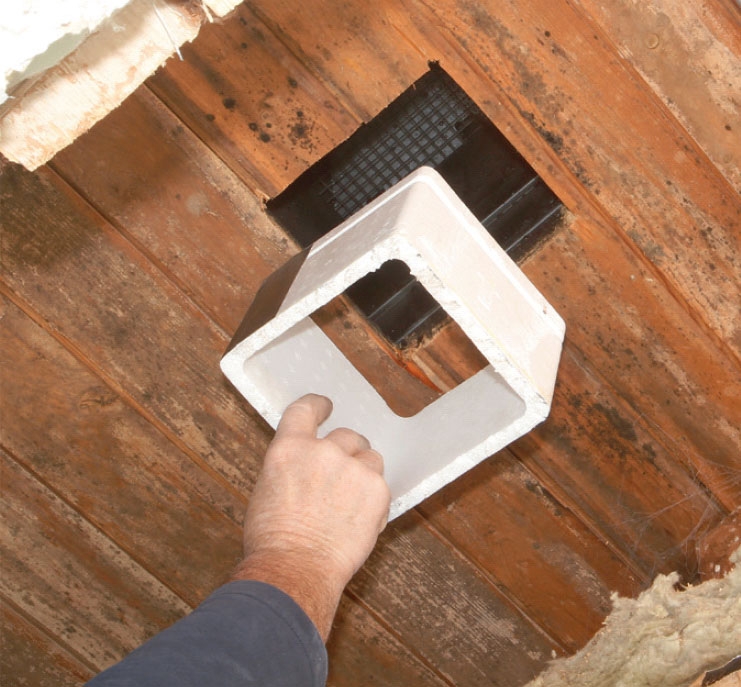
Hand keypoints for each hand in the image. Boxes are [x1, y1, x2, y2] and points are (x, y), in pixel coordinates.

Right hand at [233, 394, 390, 639]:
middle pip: (346, 436)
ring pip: (370, 458)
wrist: (294, 570)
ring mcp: (352, 469)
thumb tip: (308, 466)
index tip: (327, 406)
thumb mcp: (268, 490)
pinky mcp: (377, 490)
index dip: (318, 405)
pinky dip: (374, 501)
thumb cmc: (273, 540)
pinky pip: (382, 486)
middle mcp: (322, 451)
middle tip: (342, 477)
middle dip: (347, 453)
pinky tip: (358, 523)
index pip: (305, 410)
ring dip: (363, 473)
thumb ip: (293, 467)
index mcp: (288, 448)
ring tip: (351, 503)